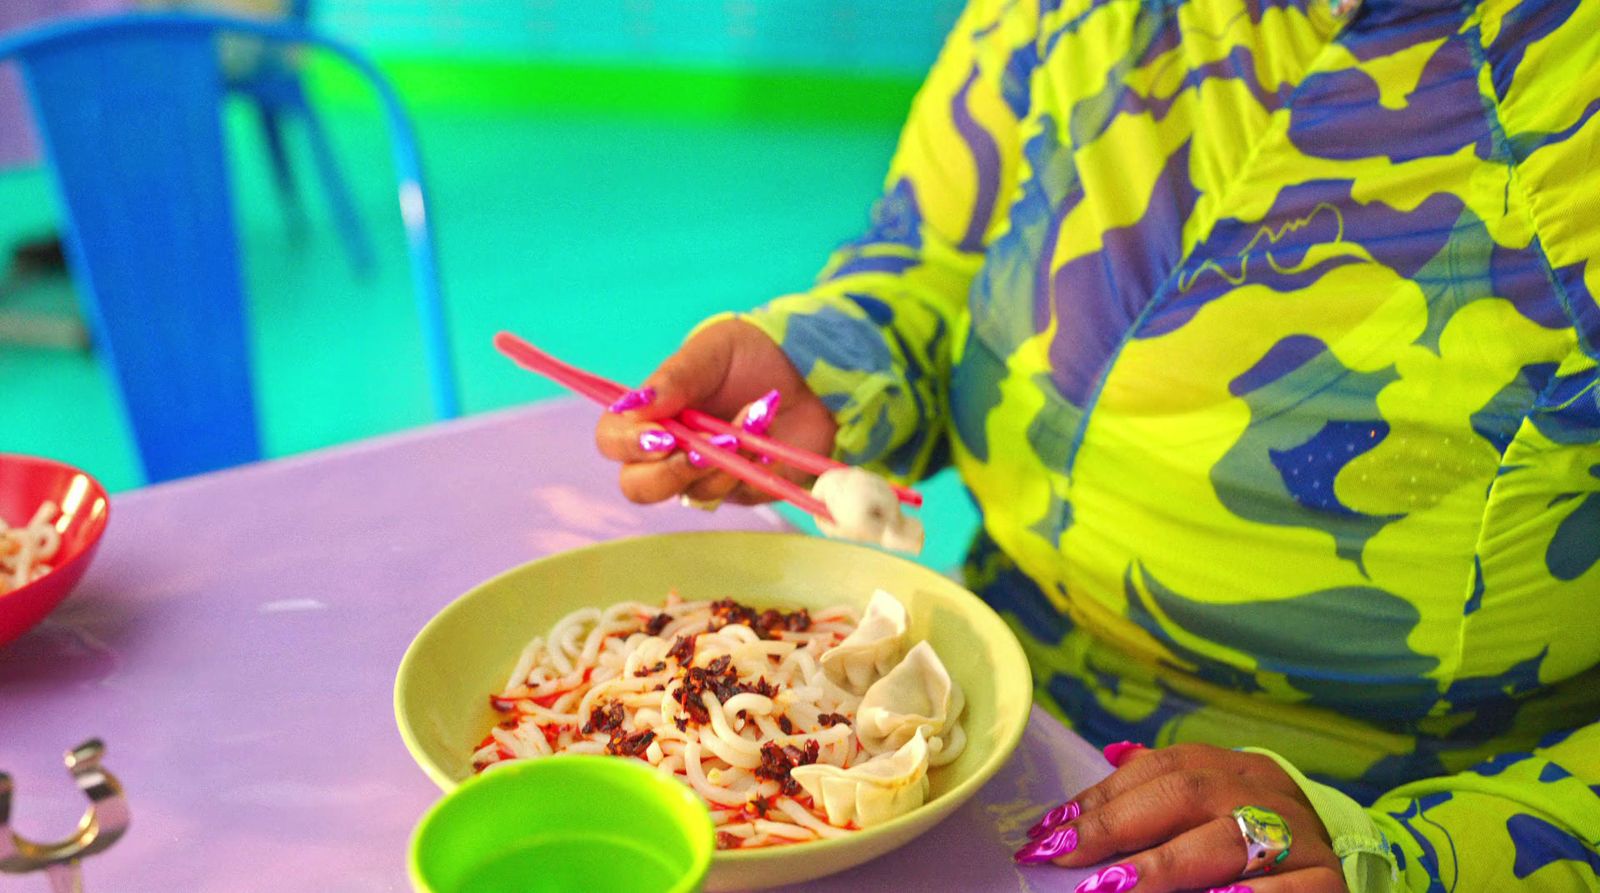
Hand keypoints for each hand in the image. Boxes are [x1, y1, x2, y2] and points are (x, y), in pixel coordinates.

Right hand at [593, 318, 836, 504]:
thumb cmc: (749, 356)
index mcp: (651, 414)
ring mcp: (705, 474)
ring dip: (725, 460)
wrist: (807, 369)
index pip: (614, 441)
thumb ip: (673, 378)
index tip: (662, 436)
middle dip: (670, 473)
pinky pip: (738, 494)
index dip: (629, 445)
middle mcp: (670, 450)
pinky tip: (769, 442)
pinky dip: (754, 467)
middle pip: (639, 487)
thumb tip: (634, 405)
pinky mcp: (743, 488)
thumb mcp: (710, 352)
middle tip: (704, 450)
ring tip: (756, 420)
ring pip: (695, 493)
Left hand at [1017, 743, 1344, 892]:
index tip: (1049, 831)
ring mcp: (1304, 838)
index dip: (1101, 797)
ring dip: (1162, 867)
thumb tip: (1088, 784)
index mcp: (1238, 769)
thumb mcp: (1211, 819)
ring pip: (1224, 842)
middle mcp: (1271, 793)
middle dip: (1117, 826)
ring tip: (1112, 887)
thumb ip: (1160, 800)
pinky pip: (1278, 890)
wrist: (1331, 889)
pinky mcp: (1328, 885)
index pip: (1161, 769)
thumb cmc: (1254, 859)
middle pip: (1188, 794)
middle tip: (1066, 856)